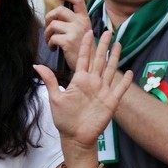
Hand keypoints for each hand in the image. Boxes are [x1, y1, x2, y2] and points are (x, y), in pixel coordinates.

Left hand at [35, 29, 132, 147]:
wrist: (76, 136)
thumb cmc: (64, 119)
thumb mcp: (55, 98)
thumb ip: (50, 80)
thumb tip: (37, 65)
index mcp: (79, 80)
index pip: (83, 58)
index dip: (85, 45)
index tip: (87, 32)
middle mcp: (92, 83)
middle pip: (99, 59)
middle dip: (103, 45)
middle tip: (108, 31)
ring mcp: (103, 91)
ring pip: (111, 70)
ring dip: (115, 57)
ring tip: (119, 44)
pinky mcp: (111, 101)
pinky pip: (120, 89)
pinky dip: (126, 81)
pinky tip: (131, 72)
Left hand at [43, 0, 93, 69]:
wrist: (92, 66)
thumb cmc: (84, 50)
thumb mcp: (83, 33)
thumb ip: (73, 23)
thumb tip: (56, 16)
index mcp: (85, 19)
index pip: (78, 0)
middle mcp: (81, 23)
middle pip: (59, 10)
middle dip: (49, 17)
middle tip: (48, 25)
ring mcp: (75, 31)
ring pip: (53, 24)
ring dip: (47, 33)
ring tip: (50, 41)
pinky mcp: (68, 41)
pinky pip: (52, 37)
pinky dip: (50, 43)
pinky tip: (54, 49)